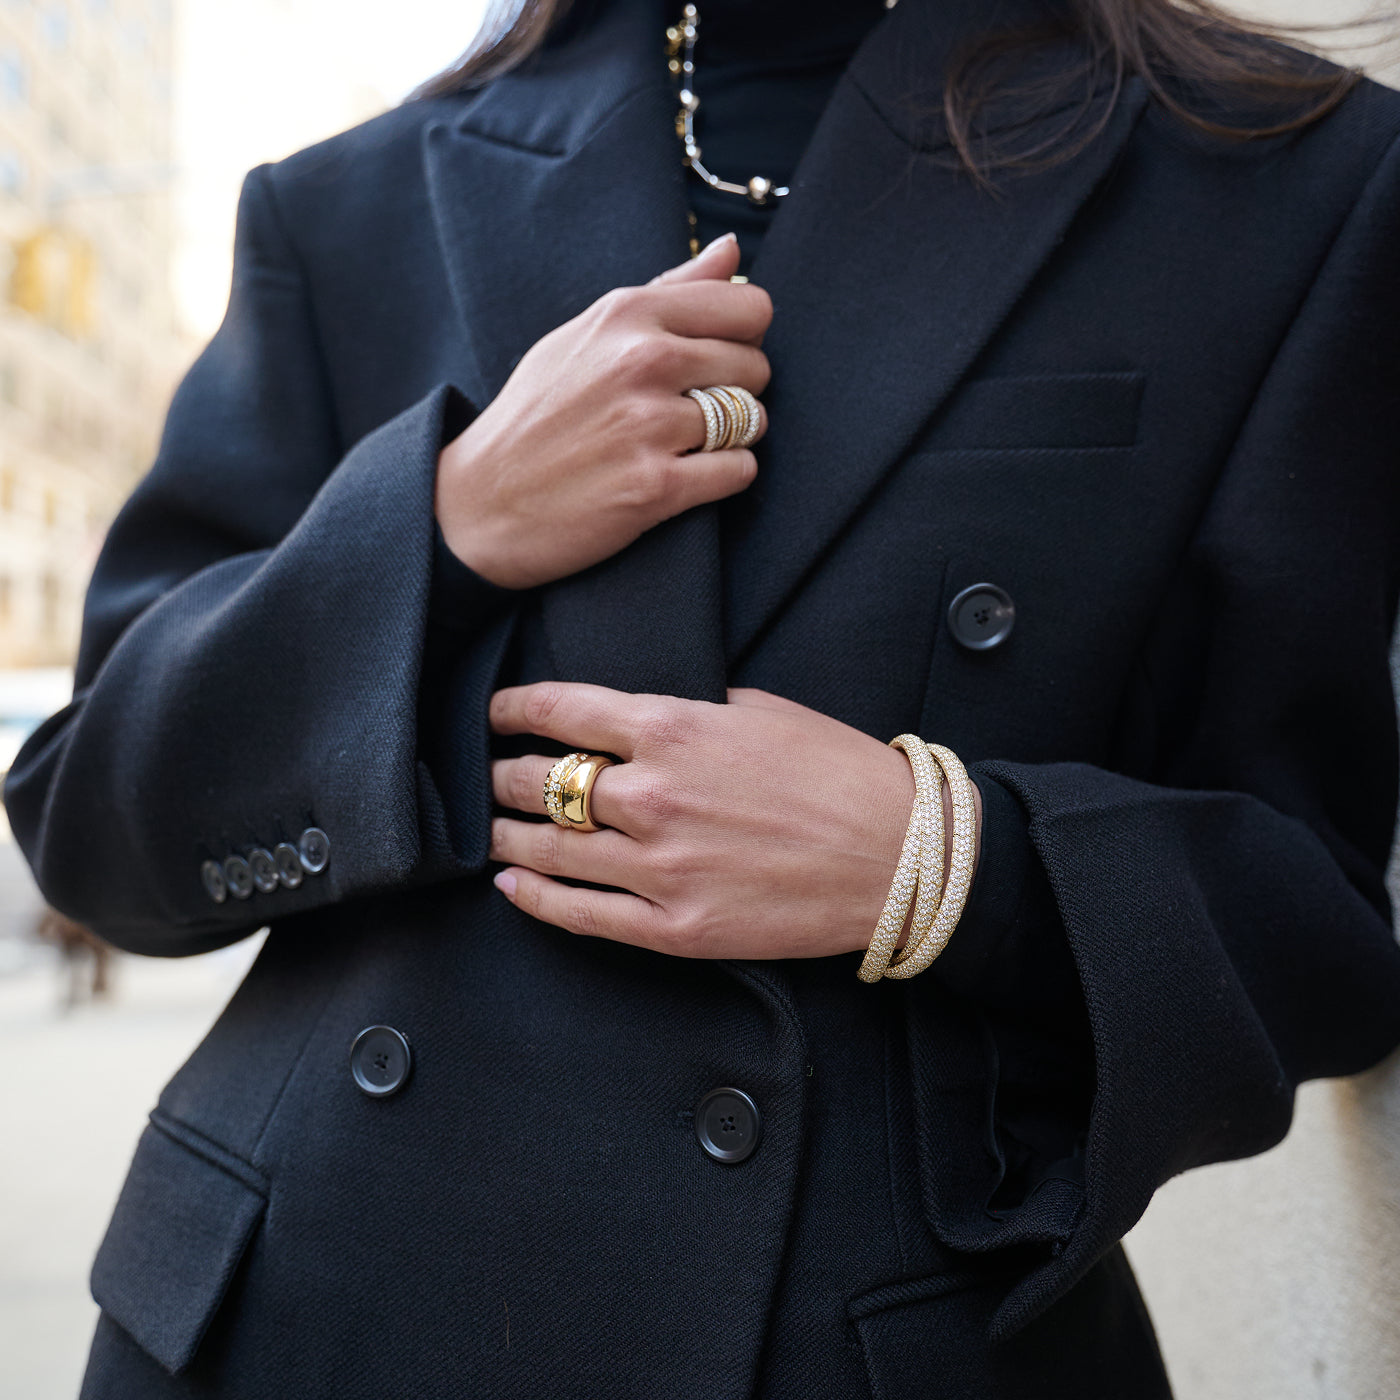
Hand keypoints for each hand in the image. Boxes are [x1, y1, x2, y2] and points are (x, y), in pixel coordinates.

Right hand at [436, 233, 771, 589]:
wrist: (480, 504)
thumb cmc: (536, 417)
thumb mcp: (586, 334)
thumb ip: (667, 291)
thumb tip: (732, 252)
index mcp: (627, 314)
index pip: (748, 306)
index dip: (743, 337)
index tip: (715, 359)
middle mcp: (642, 361)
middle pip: (756, 365)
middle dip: (738, 391)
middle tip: (692, 412)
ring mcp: (649, 425)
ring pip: (752, 420)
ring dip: (732, 438)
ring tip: (685, 446)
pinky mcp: (655, 487)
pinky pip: (740, 471)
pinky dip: (725, 478)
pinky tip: (686, 478)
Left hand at [487, 682, 981, 960]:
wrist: (901, 855)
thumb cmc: (839, 773)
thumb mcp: (760, 709)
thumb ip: (687, 711)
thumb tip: (636, 721)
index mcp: (674, 728)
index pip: (560, 710)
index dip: (513, 709)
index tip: (498, 712)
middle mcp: (653, 796)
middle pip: (541, 782)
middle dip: (506, 774)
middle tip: (495, 773)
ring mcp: (660, 868)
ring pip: (547, 849)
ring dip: (508, 833)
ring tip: (495, 826)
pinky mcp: (675, 928)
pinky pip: (580, 915)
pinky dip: (534, 898)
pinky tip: (513, 884)